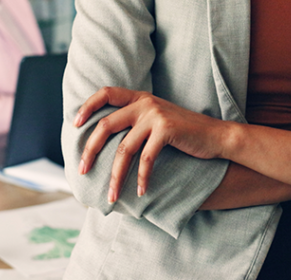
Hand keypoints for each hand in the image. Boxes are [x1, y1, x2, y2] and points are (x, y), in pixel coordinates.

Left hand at [74, 86, 227, 200]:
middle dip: (90, 150)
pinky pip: (145, 159)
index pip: (106, 93)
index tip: (75, 124)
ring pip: (124, 149)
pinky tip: (140, 192)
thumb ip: (136, 120)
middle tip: (82, 170)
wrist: (216, 136)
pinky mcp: (166, 129)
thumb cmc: (185, 133)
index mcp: (140, 98)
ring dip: (115, 176)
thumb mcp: (157, 119)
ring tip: (110, 196)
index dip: (88, 106)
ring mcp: (155, 115)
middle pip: (106, 124)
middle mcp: (145, 103)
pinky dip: (141, 178)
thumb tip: (107, 140)